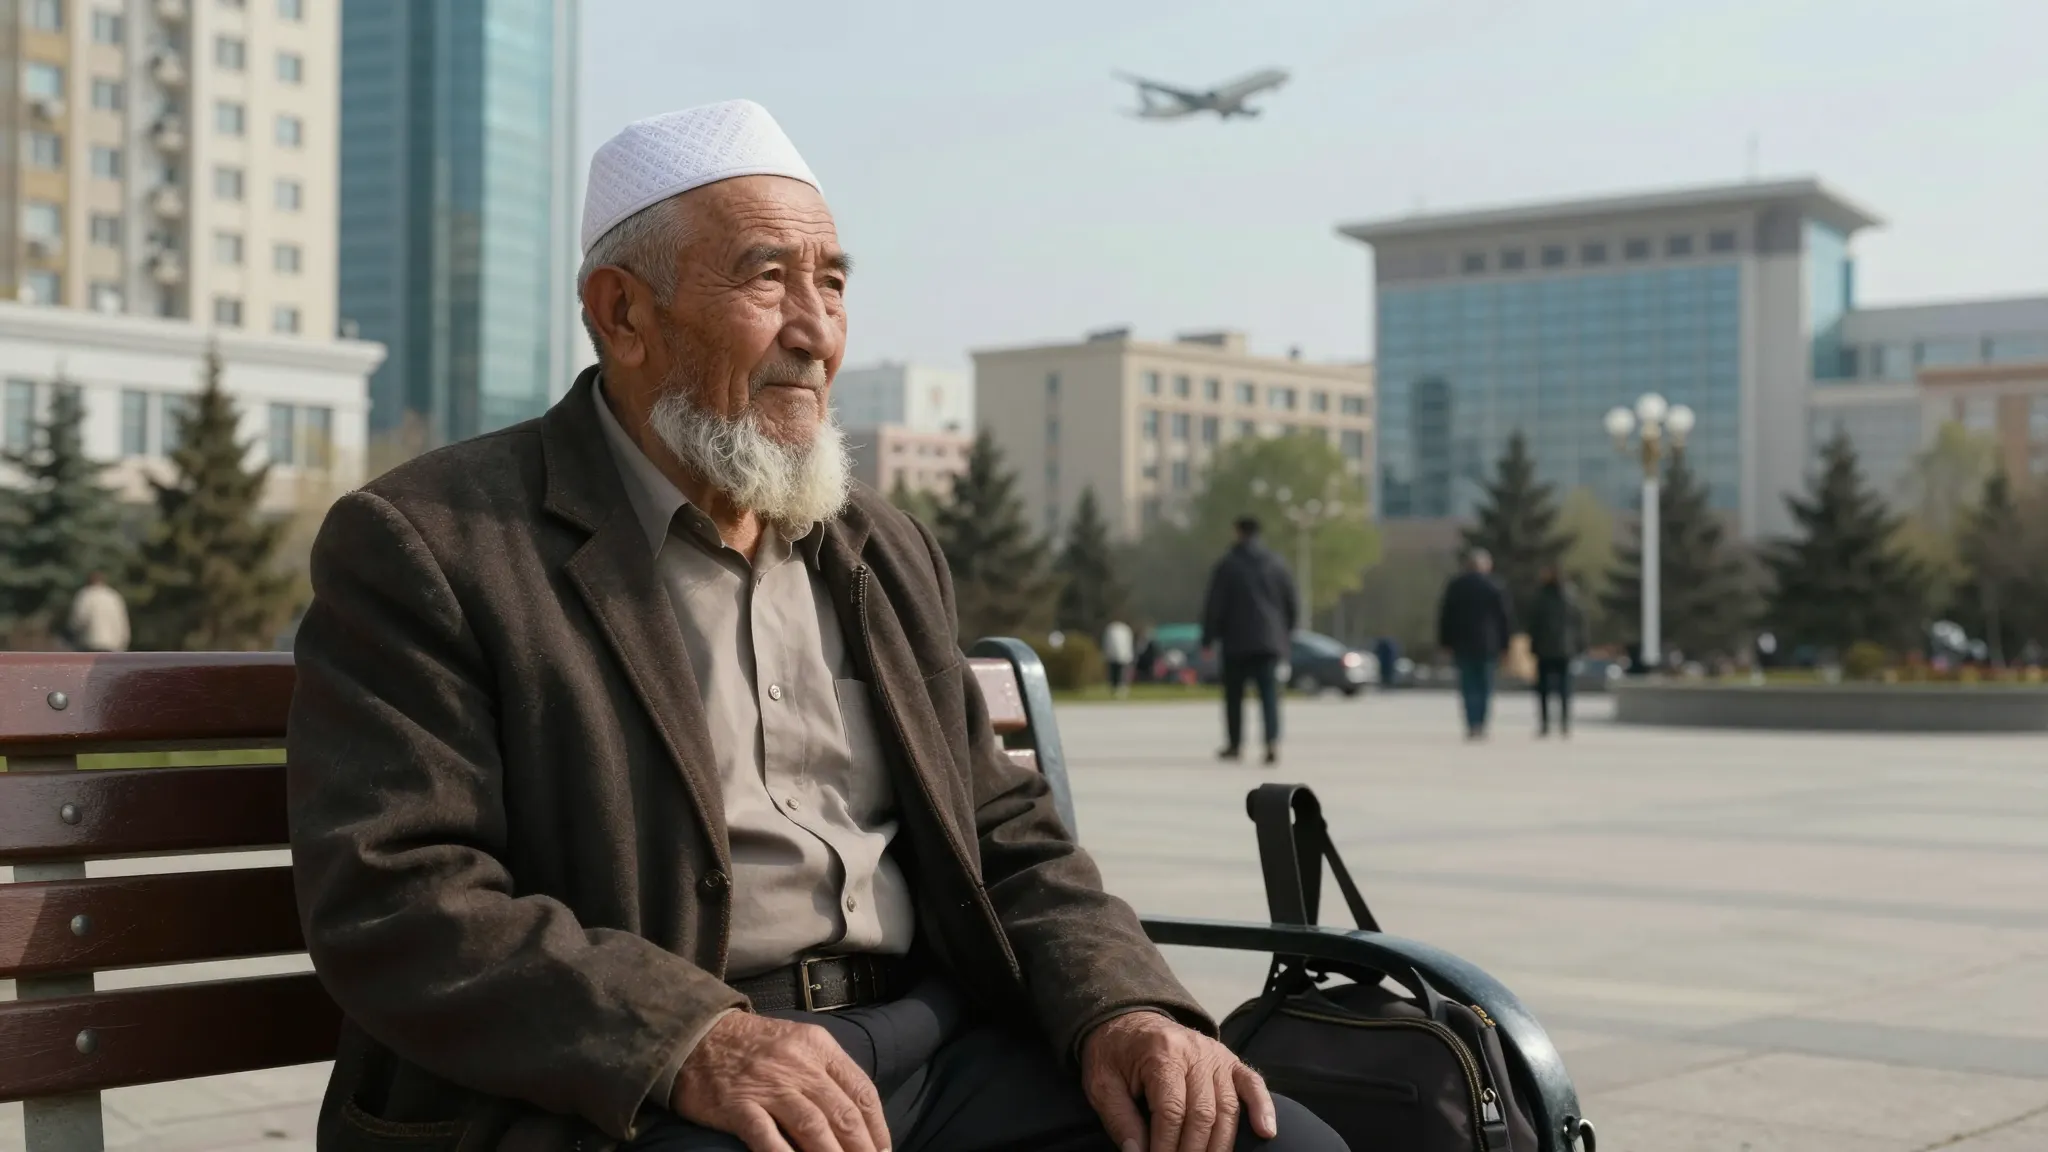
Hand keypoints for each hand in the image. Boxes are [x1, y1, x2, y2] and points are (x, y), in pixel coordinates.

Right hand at [671, 1012, 888, 1151]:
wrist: (697, 1033)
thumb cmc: (753, 1044)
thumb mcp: (799, 1042)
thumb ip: (826, 1072)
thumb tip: (854, 1117)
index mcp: (819, 1046)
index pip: (861, 1090)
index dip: (877, 1127)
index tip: (882, 1150)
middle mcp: (799, 1064)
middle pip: (842, 1113)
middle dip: (862, 1148)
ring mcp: (768, 1085)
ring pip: (814, 1127)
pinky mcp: (738, 1106)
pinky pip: (768, 1138)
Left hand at [1081, 1011, 1275, 1151]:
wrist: (1127, 1020)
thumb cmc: (1114, 1055)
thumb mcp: (1102, 1085)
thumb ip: (1120, 1121)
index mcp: (1161, 1053)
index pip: (1171, 1111)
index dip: (1166, 1147)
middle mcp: (1194, 1051)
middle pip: (1203, 1113)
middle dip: (1192, 1151)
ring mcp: (1215, 1054)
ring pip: (1228, 1108)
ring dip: (1220, 1145)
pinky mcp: (1228, 1060)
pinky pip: (1252, 1084)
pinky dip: (1262, 1108)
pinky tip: (1266, 1133)